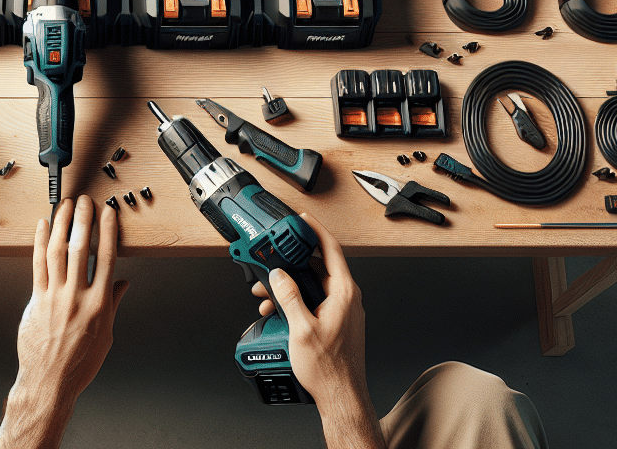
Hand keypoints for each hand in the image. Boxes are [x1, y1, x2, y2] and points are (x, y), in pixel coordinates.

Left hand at [0, 196, 128, 448]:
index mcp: (98, 305)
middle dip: (82, 220)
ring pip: (56, 252)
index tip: (108, 214)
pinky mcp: (35, 300)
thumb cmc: (78, 364)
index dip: (107, 231)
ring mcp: (53, 297)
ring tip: (64, 207)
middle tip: (84, 202)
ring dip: (60, 225)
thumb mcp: (106, 335)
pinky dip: (39, 243)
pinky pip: (37, 265)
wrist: (49, 382)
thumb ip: (113, 305)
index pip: (105, 258)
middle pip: (79, 249)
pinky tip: (42, 228)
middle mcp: (76, 297)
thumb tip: (122, 285)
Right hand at [253, 214, 382, 448]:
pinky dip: (299, 302)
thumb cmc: (328, 369)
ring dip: (292, 288)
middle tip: (272, 263)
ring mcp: (344, 311)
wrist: (341, 396)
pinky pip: (317, 302)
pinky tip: (281, 312)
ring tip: (268, 296)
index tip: (304, 220)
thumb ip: (289, 297)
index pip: (332, 250)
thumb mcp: (301, 328)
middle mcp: (348, 299)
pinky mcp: (338, 322)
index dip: (316, 231)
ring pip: (315, 287)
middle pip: (319, 268)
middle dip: (292, 265)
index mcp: (344, 293)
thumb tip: (280, 275)